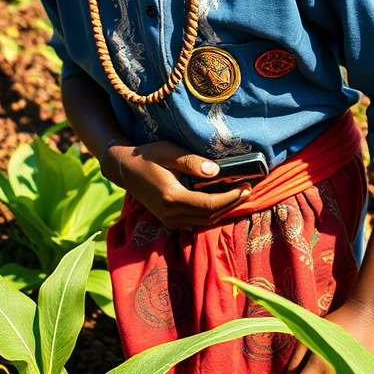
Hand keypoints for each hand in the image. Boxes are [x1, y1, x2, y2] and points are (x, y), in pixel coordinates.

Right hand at [104, 140, 250, 227]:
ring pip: (204, 222)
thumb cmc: (148, 156)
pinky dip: (211, 213)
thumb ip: (192, 161)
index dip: (230, 198)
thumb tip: (215, 171)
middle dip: (231, 204)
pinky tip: (221, 200)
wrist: (125, 169)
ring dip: (223, 210)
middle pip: (209, 216)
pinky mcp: (169, 220)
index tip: (246, 187)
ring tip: (239, 195)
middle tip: (248, 190)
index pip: (209, 205)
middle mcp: (171, 214)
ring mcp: (169, 220)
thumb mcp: (169, 151)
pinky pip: (196, 222)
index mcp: (172, 198)